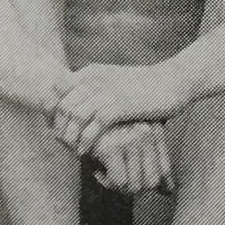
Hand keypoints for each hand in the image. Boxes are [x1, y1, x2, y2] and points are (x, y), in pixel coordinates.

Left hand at [51, 63, 185, 154]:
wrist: (172, 81)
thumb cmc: (143, 86)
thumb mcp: (114, 81)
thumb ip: (96, 88)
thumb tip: (79, 106)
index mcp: (91, 72)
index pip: (57, 89)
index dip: (52, 109)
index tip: (54, 126)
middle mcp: (94, 79)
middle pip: (62, 105)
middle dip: (58, 127)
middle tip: (60, 144)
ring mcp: (107, 92)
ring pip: (74, 116)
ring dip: (69, 137)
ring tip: (70, 150)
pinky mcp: (120, 105)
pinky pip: (93, 125)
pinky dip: (85, 141)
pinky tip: (84, 152)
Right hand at [88, 122, 171, 194]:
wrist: (73, 118)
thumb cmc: (104, 133)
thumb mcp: (132, 144)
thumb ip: (153, 164)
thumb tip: (168, 192)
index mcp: (155, 128)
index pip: (164, 171)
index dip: (153, 185)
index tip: (135, 181)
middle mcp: (147, 131)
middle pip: (151, 182)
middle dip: (134, 189)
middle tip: (118, 181)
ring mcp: (130, 138)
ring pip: (136, 185)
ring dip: (120, 188)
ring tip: (107, 175)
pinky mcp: (112, 146)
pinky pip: (119, 182)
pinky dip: (108, 183)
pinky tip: (98, 171)